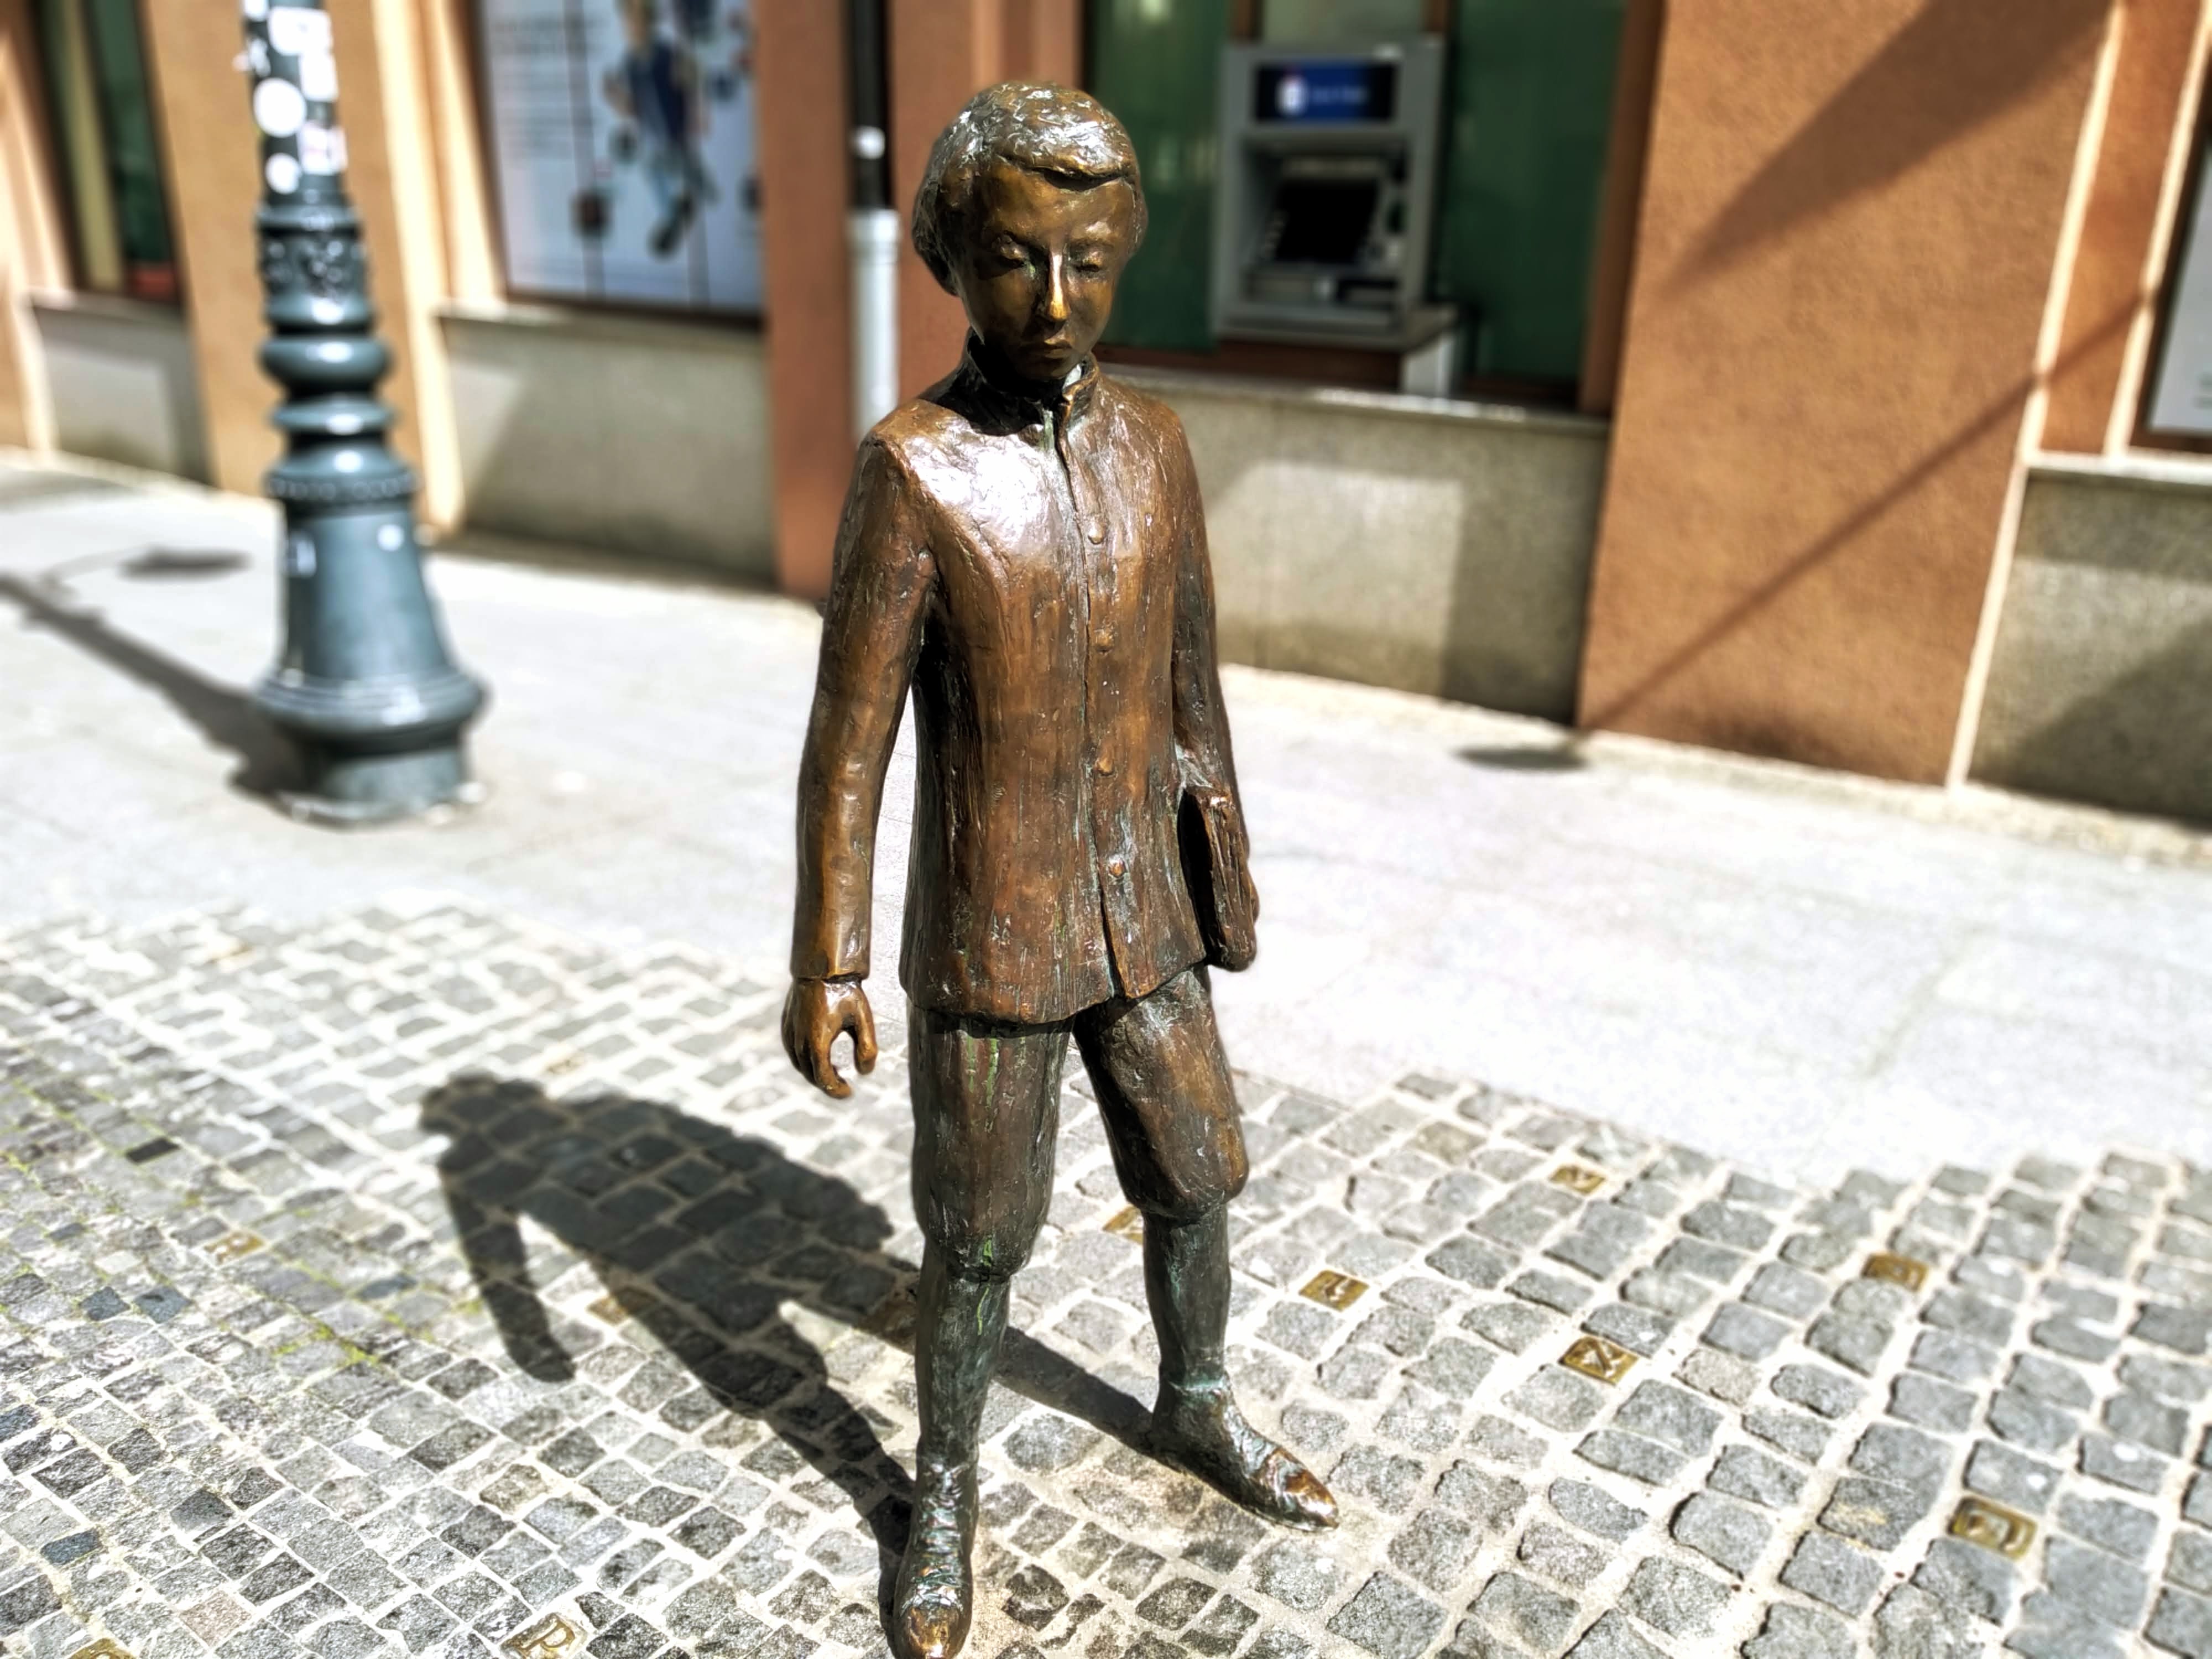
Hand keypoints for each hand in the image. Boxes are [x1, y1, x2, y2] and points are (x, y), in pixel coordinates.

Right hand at [781, 976, 877, 1098]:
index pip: (823, 1078)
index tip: (850, 1093)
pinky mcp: (786, 1025)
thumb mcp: (863, 1019)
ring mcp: (789, 1033)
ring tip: (834, 1072)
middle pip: (810, 1075)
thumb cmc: (844, 990)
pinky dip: (805, 1061)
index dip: (836, 1091)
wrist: (821, 966)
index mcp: (817, 1041)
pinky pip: (792, 1051)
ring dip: (815, 1073)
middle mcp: (799, 1040)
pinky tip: (818, 1057)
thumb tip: (865, 1072)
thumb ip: (868, 1048)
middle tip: (844, 1085)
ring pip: (799, 1064)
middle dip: (827, 1084)